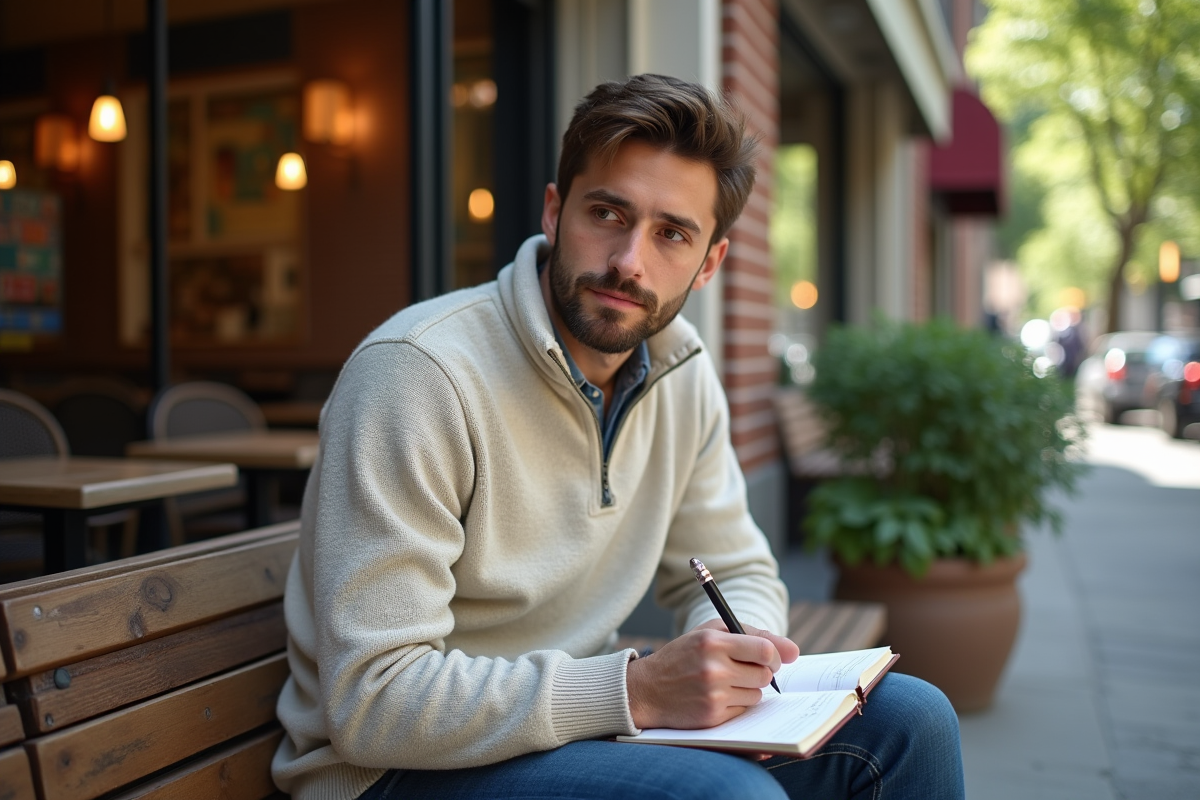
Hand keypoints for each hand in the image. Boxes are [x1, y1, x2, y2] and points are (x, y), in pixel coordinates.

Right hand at [626, 619, 799, 729]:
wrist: (647, 689)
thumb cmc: (684, 655)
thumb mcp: (710, 632)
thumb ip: (751, 634)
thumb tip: (794, 652)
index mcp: (713, 641)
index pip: (766, 650)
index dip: (775, 655)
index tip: (771, 658)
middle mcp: (713, 668)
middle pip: (765, 674)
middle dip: (760, 673)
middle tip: (743, 670)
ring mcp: (713, 695)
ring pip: (757, 695)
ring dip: (749, 690)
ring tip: (725, 683)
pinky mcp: (712, 717)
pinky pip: (744, 711)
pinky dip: (737, 705)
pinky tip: (717, 697)